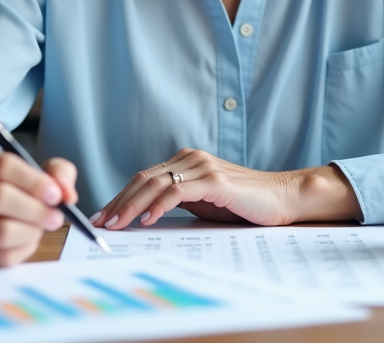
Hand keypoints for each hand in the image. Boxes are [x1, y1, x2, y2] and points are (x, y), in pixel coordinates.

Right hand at [0, 152, 77, 266]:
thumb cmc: (17, 188)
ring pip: (0, 231)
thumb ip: (59, 174)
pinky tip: (28, 237)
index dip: (34, 181)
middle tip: (56, 216)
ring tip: (41, 226)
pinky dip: (24, 248)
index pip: (2, 166)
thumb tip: (66, 194)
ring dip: (31, 230)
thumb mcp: (39, 171)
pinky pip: (3, 255)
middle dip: (35, 209)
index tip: (55, 194)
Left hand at [91, 148, 359, 229]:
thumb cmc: (244, 204)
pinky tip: (147, 220)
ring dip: (131, 205)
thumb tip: (145, 216)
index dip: (121, 196)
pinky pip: (178, 191)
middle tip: (101, 222)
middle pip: (144, 178)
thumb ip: (179, 202)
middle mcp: (191, 159)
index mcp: (187, 162)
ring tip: (117, 223)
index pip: (144, 178)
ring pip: (156, 183)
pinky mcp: (215, 181)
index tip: (104, 215)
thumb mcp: (205, 203)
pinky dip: (159, 205)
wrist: (283, 198)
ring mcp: (203, 167)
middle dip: (119, 202)